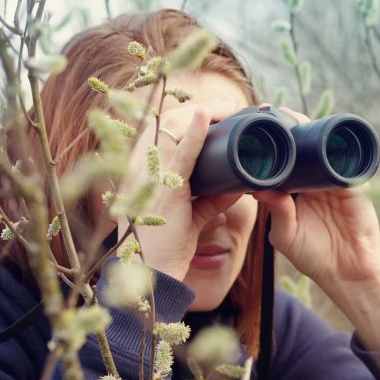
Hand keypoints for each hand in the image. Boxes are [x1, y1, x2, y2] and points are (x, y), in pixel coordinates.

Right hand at [115, 101, 241, 282]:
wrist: (154, 274)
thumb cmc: (167, 246)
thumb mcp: (192, 215)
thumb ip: (212, 198)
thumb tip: (239, 184)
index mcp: (142, 170)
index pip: (163, 129)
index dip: (188, 115)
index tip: (213, 109)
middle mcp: (141, 167)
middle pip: (168, 122)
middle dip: (200, 108)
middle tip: (229, 105)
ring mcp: (150, 176)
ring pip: (173, 129)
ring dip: (203, 113)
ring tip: (227, 105)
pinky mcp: (165, 190)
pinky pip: (180, 155)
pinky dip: (194, 133)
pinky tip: (205, 115)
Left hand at [251, 108, 379, 349]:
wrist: (349, 271)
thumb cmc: (315, 257)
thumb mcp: (287, 236)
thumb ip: (277, 213)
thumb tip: (259, 189)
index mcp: (292, 191)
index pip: (279, 162)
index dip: (266, 148)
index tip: (249, 131)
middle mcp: (311, 181)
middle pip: (299, 148)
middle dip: (286, 130)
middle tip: (267, 112)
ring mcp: (333, 179)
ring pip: (321, 147)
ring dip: (309, 131)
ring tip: (291, 118)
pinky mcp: (353, 182)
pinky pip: (345, 159)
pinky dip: (335, 147)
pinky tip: (322, 135)